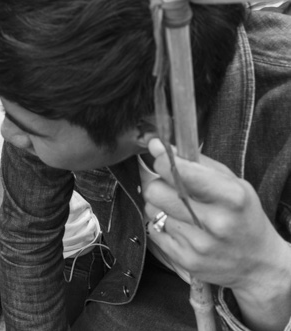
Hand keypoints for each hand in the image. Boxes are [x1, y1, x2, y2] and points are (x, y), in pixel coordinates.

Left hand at [144, 139, 290, 295]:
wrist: (259, 264)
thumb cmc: (243, 216)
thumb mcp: (233, 184)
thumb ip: (196, 162)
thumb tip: (156, 145)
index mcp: (232, 198)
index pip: (181, 173)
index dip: (163, 162)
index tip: (161, 159)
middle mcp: (215, 222)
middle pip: (156, 191)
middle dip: (159, 184)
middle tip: (170, 187)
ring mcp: (199, 244)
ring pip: (152, 210)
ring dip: (161, 206)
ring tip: (181, 210)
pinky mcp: (184, 260)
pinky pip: (154, 230)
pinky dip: (162, 225)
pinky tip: (181, 228)